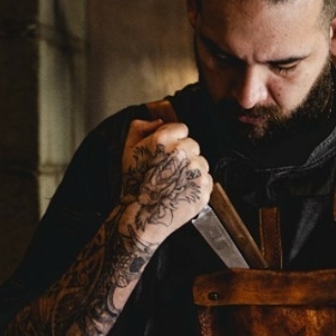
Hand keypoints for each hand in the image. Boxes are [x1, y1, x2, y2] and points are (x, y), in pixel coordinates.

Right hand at [120, 119, 211, 241]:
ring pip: (201, 162)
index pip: (182, 128)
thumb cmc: (134, 183)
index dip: (174, 140)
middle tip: (169, 170)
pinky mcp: (205, 187)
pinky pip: (207, 179)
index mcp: (164, 139)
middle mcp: (183, 152)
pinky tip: (181, 190)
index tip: (167, 152)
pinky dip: (197, 185)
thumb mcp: (128, 149)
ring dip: (192, 170)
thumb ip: (140, 127)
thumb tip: (159, 121)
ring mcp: (196, 170)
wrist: (142, 215)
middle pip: (193, 145)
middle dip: (183, 155)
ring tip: (174, 182)